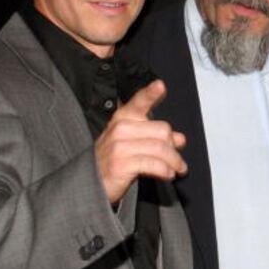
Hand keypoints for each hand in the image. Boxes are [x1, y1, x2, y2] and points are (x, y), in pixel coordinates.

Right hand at [95, 79, 186, 203]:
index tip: (160, 86)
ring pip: (160, 148)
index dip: (151, 94)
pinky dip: (165, 170)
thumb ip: (155, 137)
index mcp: (123, 118)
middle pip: (162, 130)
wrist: (89, 183)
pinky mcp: (121, 164)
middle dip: (174, 147)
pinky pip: (153, 164)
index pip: (139, 102)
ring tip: (177, 169)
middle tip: (177, 160)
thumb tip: (180, 138)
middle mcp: (120, 128)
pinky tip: (167, 174)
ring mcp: (119, 146)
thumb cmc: (113, 161)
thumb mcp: (132, 143)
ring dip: (174, 161)